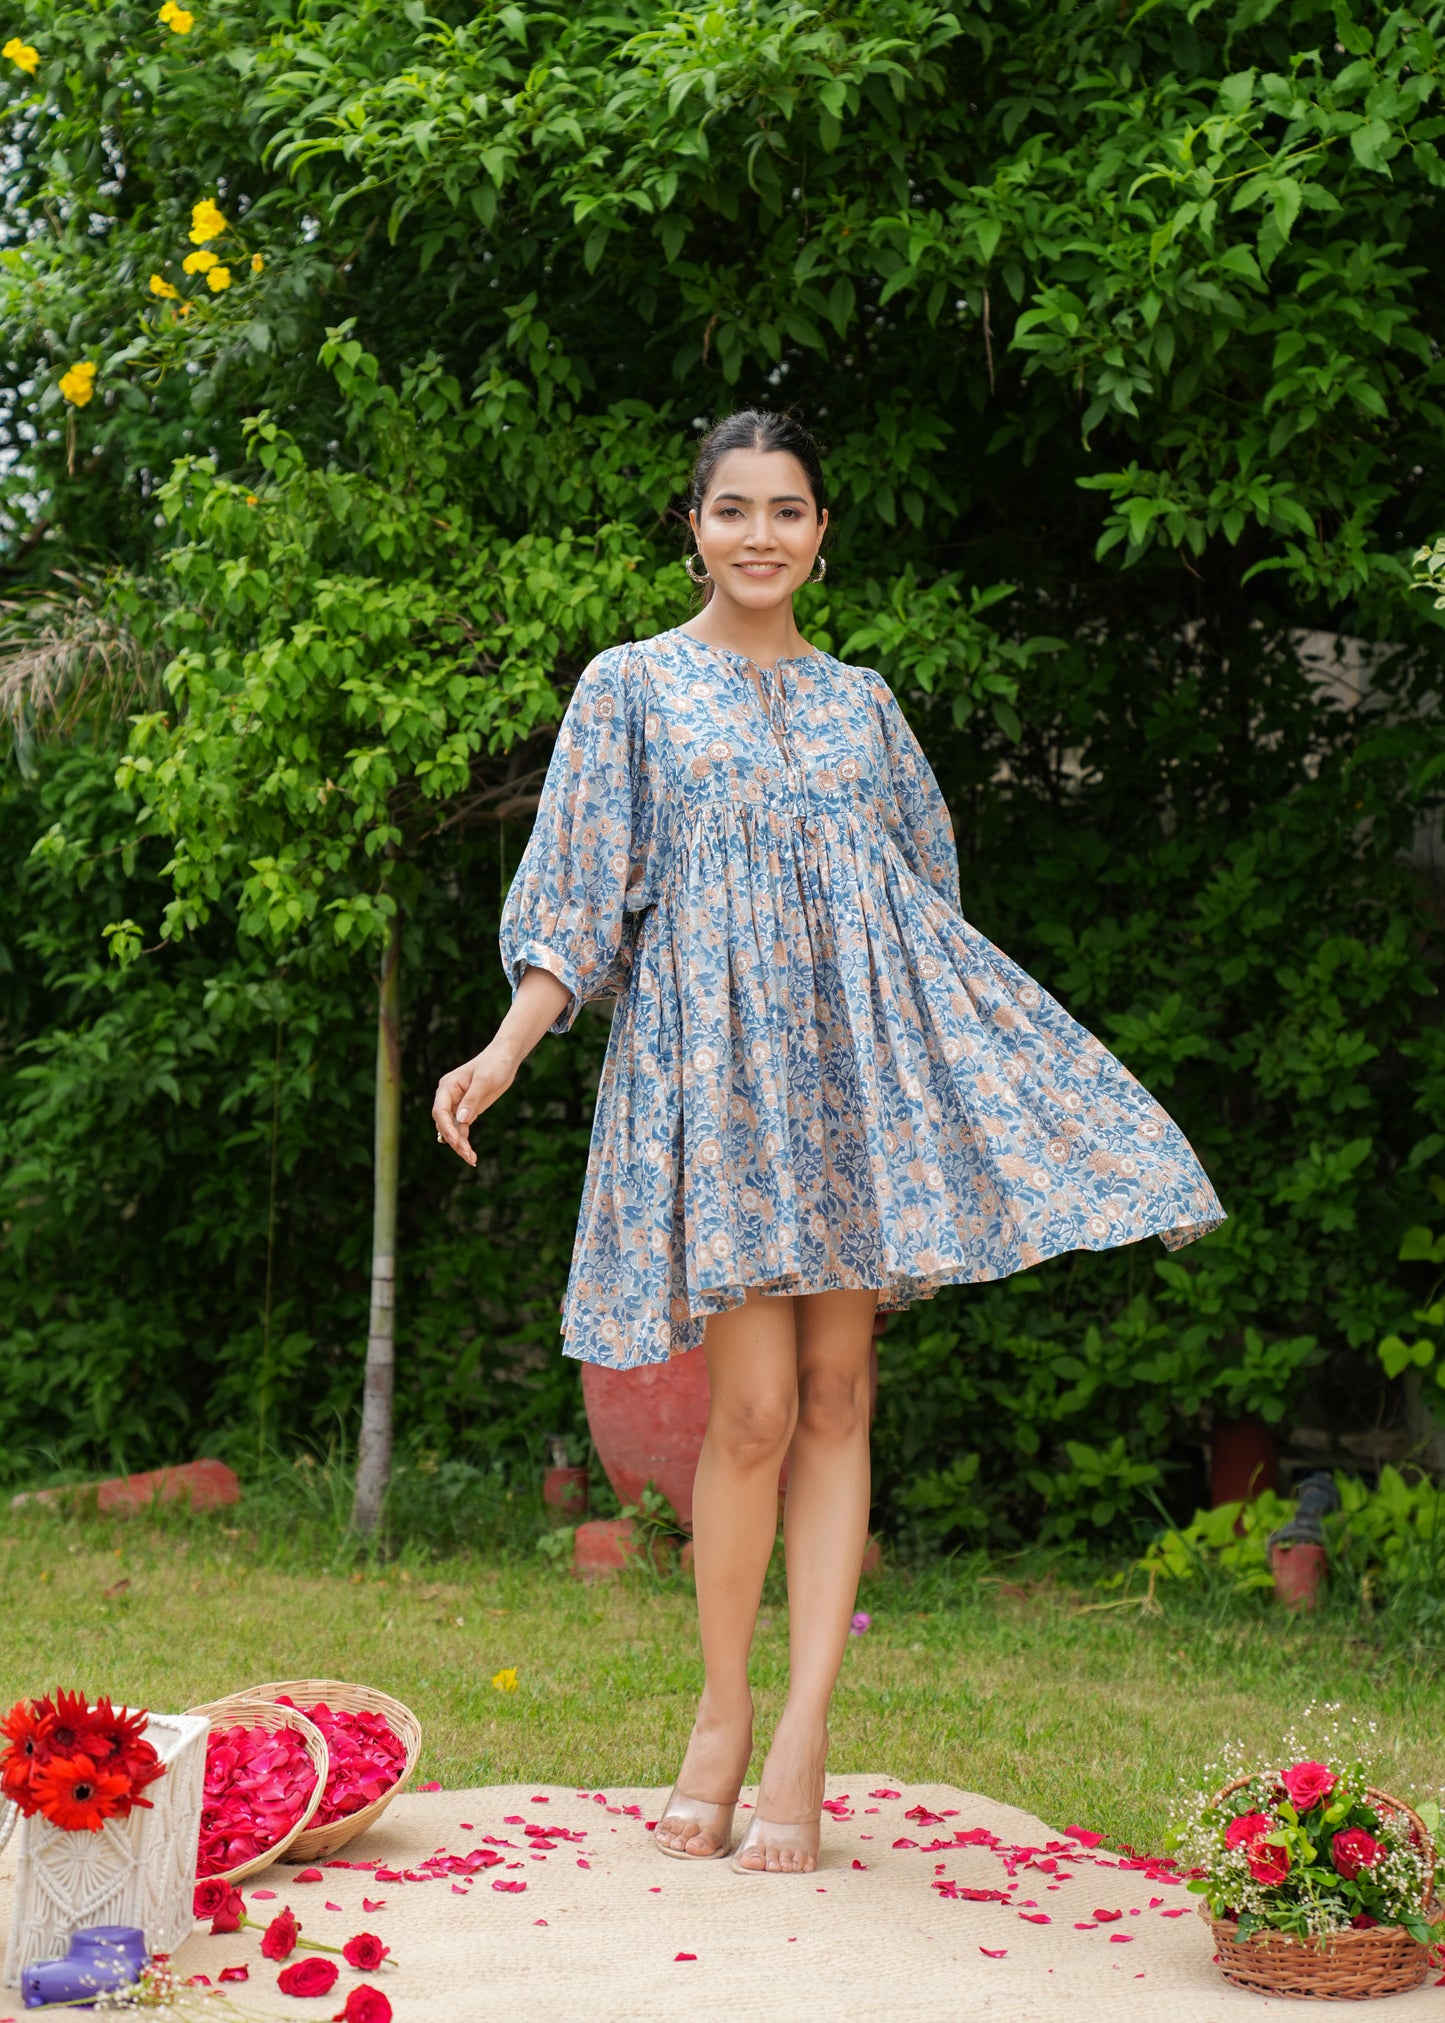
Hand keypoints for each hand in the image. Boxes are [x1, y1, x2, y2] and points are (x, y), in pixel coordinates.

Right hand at [433, 1042, 516, 1165]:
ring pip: (452, 1129)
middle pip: (444, 1123)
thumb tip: (461, 1120)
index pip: (440, 1111)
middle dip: (454, 1140)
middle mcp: (449, 1097)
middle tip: (467, 1155)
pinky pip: (462, 1129)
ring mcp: (457, 1104)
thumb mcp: (484, 1081)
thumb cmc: (494, 1064)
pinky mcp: (468, 1110)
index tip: (457, 1141)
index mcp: (447, 1086)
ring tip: (471, 1159)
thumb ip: (471, 1100)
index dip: (447, 1128)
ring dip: (459, 1144)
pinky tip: (471, 1154)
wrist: (506, 1059)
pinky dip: (465, 1140)